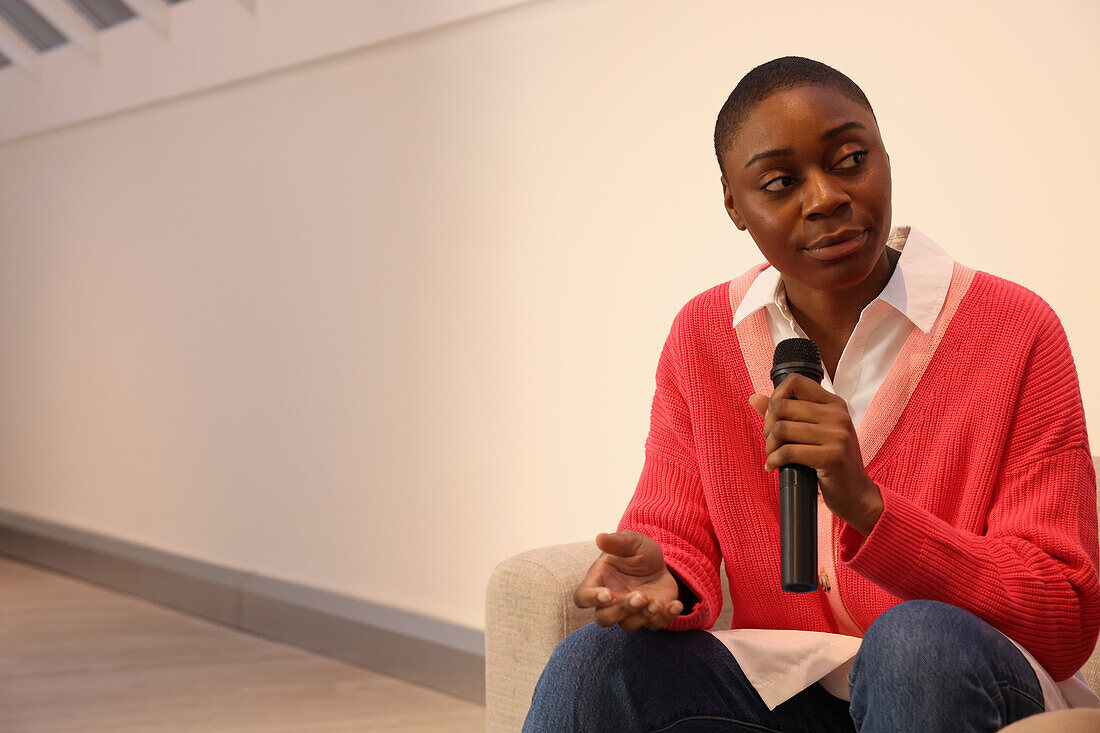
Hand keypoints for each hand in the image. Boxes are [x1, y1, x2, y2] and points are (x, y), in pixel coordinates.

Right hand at [573, 531, 683, 631]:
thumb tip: (600, 538)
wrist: (660, 561)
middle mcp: (610, 601)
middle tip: (640, 596)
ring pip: (628, 625)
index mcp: (598, 581)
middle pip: (604, 618)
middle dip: (621, 610)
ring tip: (656, 602)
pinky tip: (676, 605)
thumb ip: (616, 542)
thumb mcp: (630, 541)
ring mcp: (630, 612)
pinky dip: (666, 617)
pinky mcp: (649, 617)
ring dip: (642, 616)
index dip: (591, 599)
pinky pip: (654, 625)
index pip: (583, 597)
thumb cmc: (637, 551)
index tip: (608, 594)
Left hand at [749, 374, 882, 535]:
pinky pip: (788, 452)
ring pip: (781, 429)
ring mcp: (838, 435)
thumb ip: (784, 414)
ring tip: (772, 457)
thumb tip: (754, 398)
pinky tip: (773, 467)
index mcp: (834, 404)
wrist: (856, 493)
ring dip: (769, 447)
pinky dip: (774, 460)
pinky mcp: (833, 456)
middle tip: (771, 444)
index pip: (795, 381)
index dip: (775, 397)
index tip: (773, 418)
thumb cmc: (831, 462)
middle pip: (782, 406)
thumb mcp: (812, 432)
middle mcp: (838, 415)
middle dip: (767, 427)